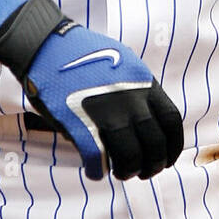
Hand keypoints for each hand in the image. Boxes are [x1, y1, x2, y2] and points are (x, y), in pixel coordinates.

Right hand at [10, 9, 183, 180]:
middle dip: (152, 165)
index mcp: (143, 83)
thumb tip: (145, 117)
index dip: (172, 146)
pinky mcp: (80, 125)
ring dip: (127, 171)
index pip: (172, 122)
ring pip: (130, 157)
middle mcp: (130, 99)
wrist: (46, 46)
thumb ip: (137, 88)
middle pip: (155, 145)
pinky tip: (94, 171)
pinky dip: (98, 171)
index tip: (166, 158)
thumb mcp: (123, 61)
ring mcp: (107, 113)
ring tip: (120, 172)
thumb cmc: (82, 54)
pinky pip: (97, 160)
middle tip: (143, 171)